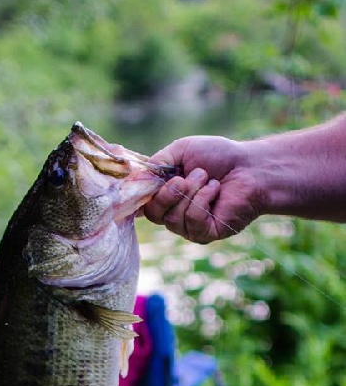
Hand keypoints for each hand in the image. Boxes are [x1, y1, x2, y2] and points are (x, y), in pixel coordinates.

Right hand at [144, 136, 264, 242]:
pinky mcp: (205, 234)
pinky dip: (203, 200)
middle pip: (153, 214)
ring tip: (208, 179)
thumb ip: (157, 163)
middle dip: (168, 193)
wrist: (250, 167)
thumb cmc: (218, 157)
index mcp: (165, 195)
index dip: (138, 196)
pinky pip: (192, 221)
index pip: (142, 204)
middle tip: (184, 177)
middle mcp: (174, 214)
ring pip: (173, 218)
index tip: (145, 182)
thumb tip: (137, 178)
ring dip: (192, 191)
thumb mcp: (181, 151)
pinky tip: (216, 190)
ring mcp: (189, 227)